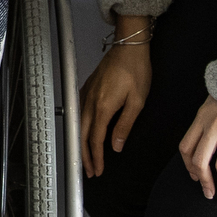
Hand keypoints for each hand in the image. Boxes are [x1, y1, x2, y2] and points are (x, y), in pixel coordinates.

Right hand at [80, 43, 151, 177]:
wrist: (129, 46)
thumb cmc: (135, 70)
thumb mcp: (137, 101)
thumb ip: (125, 125)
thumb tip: (116, 145)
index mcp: (103, 108)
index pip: (97, 140)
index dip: (96, 157)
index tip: (98, 170)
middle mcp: (91, 102)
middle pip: (83, 134)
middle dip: (84, 155)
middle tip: (88, 170)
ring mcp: (87, 93)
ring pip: (79, 124)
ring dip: (81, 142)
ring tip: (84, 155)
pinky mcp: (88, 87)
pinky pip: (79, 111)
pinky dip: (79, 126)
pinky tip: (83, 129)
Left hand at [178, 95, 216, 202]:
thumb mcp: (213, 101)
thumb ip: (207, 120)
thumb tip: (204, 142)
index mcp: (202, 118)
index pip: (186, 147)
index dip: (188, 166)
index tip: (195, 176)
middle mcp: (214, 126)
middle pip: (200, 161)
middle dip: (204, 182)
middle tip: (210, 194)